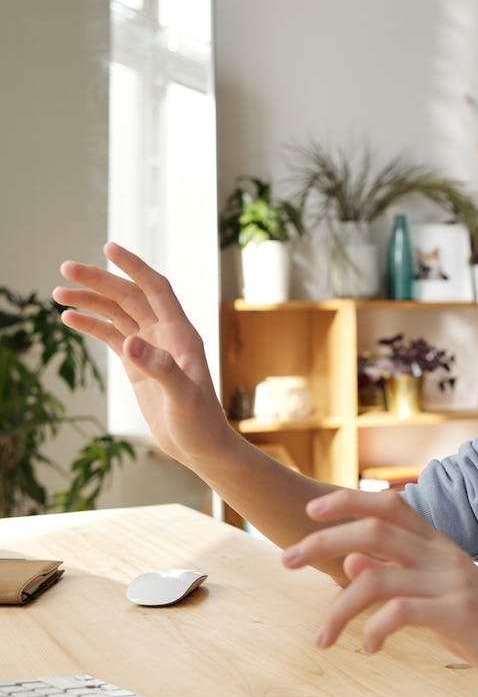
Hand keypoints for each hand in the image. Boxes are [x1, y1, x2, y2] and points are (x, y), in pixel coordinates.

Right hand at [54, 243, 231, 466]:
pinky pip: (111, 336)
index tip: (108, 249)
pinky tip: (69, 318)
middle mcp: (165, 334)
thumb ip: (160, 368)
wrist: (200, 447)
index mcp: (181, 334)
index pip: (156, 288)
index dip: (134, 267)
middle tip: (65, 269)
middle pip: (129, 296)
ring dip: (90, 301)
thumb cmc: (200, 422)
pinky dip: (91, 325)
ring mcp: (150, 348)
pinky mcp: (137, 365)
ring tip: (58, 293)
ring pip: (117, 314)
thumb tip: (130, 344)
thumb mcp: (182, 396)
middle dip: (99, 281)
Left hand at [283, 489, 477, 692]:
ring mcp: (450, 583)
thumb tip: (351, 562)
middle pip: (372, 532)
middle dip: (322, 542)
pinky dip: (374, 632)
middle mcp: (442, 555)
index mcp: (438, 545)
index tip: (311, 511)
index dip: (348, 501)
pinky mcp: (457, 615)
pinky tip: (369, 651)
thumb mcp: (437, 595)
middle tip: (285, 560)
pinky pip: (400, 614)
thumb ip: (397, 576)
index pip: (389, 506)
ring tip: (321, 639)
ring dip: (337, 609)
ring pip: (376, 579)